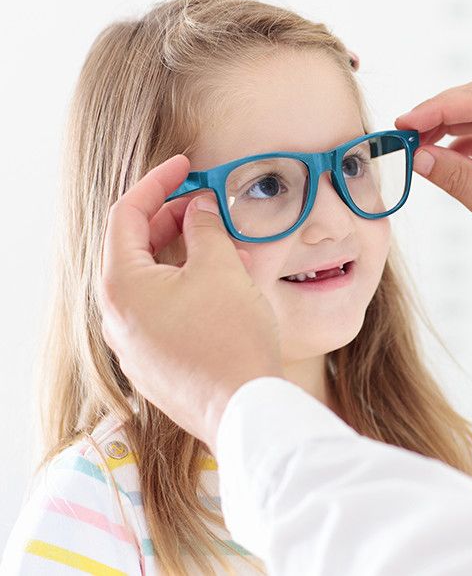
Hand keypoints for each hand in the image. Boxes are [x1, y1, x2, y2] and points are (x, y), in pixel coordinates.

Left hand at [98, 154, 283, 453]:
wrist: (247, 411)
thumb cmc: (230, 337)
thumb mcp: (220, 267)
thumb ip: (204, 227)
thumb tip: (199, 208)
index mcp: (122, 286)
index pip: (127, 214)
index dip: (158, 183)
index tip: (186, 166)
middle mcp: (117, 316)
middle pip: (136, 248)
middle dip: (173, 219)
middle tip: (207, 204)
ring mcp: (134, 344)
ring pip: (152, 281)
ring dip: (184, 254)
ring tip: (225, 244)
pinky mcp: (155, 364)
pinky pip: (163, 311)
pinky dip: (187, 286)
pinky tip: (223, 284)